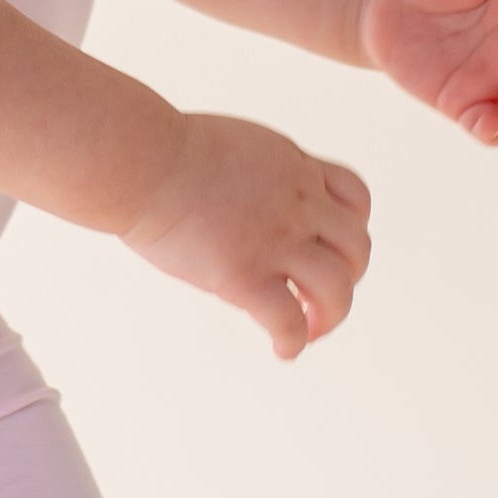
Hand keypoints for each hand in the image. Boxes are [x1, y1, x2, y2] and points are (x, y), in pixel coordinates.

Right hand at [119, 112, 373, 359]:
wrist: (140, 161)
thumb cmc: (160, 152)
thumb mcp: (229, 148)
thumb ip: (249, 174)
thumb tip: (233, 198)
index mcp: (293, 167)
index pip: (354, 197)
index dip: (352, 228)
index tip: (331, 247)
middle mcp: (297, 203)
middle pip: (357, 246)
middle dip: (349, 276)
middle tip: (321, 297)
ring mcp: (275, 240)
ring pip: (337, 288)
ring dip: (332, 315)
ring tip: (312, 329)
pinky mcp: (245, 275)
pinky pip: (289, 321)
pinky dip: (294, 342)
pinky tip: (282, 350)